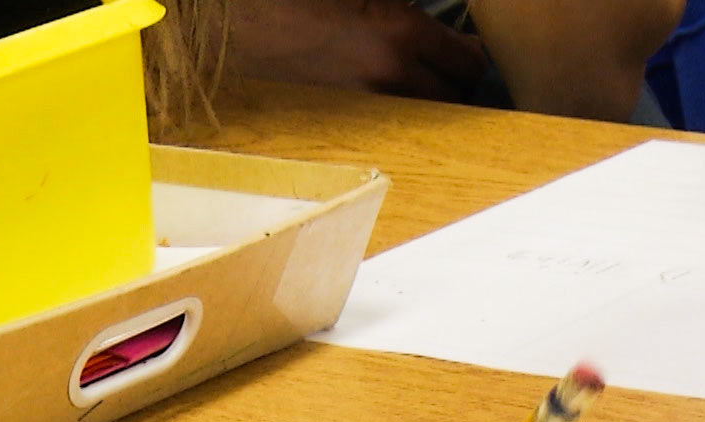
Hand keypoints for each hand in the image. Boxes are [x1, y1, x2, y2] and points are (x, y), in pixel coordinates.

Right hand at [228, 0, 489, 101]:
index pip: (469, 62)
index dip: (474, 55)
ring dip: (428, 102)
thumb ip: (405, 8)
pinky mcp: (340, 124)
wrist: (231, 22)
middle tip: (449, 68)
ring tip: (417, 82)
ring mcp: (363, 107)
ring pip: (423, 118)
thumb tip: (435, 25)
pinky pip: (388, 126)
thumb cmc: (295, 1)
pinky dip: (395, 113)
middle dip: (455, 82)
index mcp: (397, 32)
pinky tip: (382, 95)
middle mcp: (387, 78)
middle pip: (454, 98)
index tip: (470, 49)